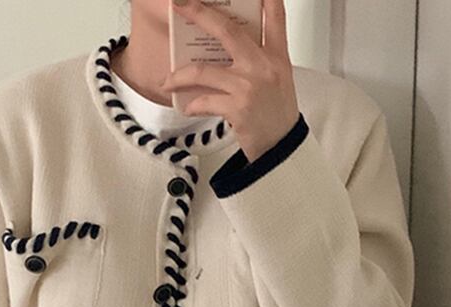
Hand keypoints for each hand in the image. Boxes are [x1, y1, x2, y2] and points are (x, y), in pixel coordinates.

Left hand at [161, 0, 299, 161]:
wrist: (282, 149)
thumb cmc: (277, 116)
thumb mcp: (279, 80)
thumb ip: (261, 58)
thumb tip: (227, 45)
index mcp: (277, 56)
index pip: (275, 15)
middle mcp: (264, 66)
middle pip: (227, 30)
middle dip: (200, 13)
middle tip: (180, 5)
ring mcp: (250, 86)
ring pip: (204, 71)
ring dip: (179, 75)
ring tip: (168, 81)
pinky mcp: (238, 108)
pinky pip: (204, 100)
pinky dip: (192, 104)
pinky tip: (188, 106)